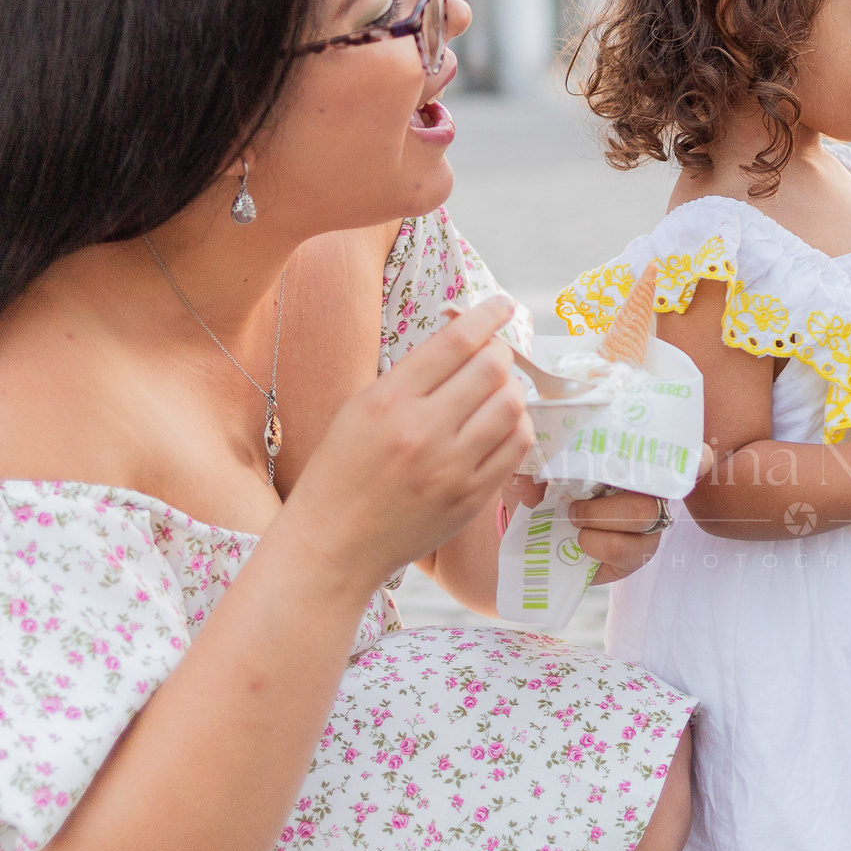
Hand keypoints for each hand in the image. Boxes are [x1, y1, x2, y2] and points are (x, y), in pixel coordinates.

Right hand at [291, 297, 533, 593]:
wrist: (334, 544)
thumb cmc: (341, 472)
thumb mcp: (360, 409)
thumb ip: (412, 376)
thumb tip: (465, 339)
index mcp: (388, 401)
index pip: (456, 342)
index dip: (487, 315)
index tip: (502, 305)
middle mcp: (422, 431)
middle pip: (492, 368)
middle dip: (500, 352)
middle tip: (494, 356)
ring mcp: (451, 468)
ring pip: (512, 405)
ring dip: (512, 389)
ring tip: (497, 391)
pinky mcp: (471, 498)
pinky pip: (516, 447)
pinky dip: (516, 426)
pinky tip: (500, 424)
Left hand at [508, 445, 713, 585]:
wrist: (524, 533)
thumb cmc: (537, 490)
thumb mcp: (529, 470)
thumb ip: (532, 464)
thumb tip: (536, 470)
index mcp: (630, 462)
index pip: (683, 455)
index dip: (697, 458)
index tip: (698, 457)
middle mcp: (647, 492)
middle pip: (656, 485)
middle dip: (610, 492)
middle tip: (573, 504)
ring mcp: (645, 527)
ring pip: (644, 515)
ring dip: (600, 518)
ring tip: (573, 521)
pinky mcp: (635, 557)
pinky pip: (630, 551)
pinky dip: (599, 544)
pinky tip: (579, 542)